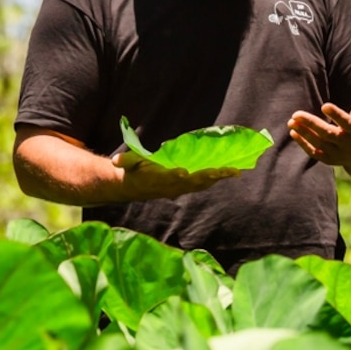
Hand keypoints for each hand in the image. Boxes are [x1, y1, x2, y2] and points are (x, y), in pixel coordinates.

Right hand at [111, 150, 238, 200]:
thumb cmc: (132, 170)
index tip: (184, 172)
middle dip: (208, 177)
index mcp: (157, 180)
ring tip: (234, 172)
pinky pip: (204, 183)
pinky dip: (217, 178)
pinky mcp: (187, 186)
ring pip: (202, 184)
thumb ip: (125, 161)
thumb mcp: (127, 164)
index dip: (176, 176)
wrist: (133, 187)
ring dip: (218, 178)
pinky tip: (232, 173)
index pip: (168, 179)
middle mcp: (172, 186)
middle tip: (223, 171)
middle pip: (192, 183)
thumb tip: (116, 161)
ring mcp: (181, 188)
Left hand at [287, 86, 350, 168]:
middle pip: (328, 134)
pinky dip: (304, 144)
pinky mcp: (330, 159)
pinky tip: (293, 132)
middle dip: (312, 124)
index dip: (336, 115)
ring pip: (319, 143)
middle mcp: (348, 143)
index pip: (347, 123)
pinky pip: (315, 153)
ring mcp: (338, 153)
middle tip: (296, 114)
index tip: (324, 106)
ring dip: (304, 133)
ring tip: (291, 121)